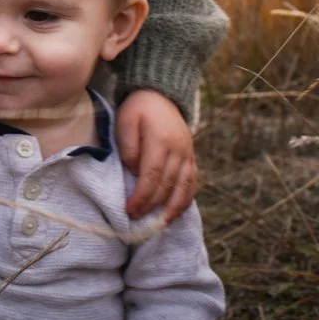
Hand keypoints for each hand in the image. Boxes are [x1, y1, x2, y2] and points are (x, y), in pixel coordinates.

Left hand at [117, 89, 196, 221]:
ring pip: (184, 187)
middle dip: (152, 205)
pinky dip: (185, 199)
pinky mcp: (192, 157)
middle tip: (136, 219)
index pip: (152, 175)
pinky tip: (175, 212)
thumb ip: (128, 145)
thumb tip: (133, 169)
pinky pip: (192, 182)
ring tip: (160, 225)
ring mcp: (188, 155)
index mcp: (161, 141)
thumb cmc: (138, 109)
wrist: (161, 95)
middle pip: (167, 185)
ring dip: (172, 208)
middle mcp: (179, 150)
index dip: (142, 196)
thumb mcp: (126, 119)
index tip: (130, 209)